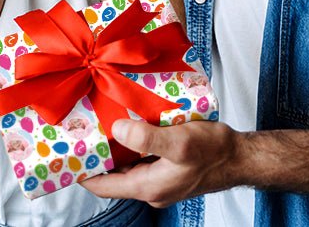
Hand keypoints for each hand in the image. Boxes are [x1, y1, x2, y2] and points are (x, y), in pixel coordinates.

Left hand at [84, 119, 241, 207]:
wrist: (240, 157)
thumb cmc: (214, 152)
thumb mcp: (179, 142)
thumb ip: (147, 138)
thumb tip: (117, 130)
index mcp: (148, 186)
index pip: (104, 186)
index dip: (83, 172)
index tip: (68, 154)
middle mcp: (151, 186)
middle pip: (114, 175)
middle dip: (98, 156)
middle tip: (83, 130)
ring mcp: (161, 177)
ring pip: (129, 164)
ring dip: (116, 147)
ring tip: (102, 122)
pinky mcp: (170, 167)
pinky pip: (144, 157)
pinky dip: (134, 143)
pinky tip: (133, 123)